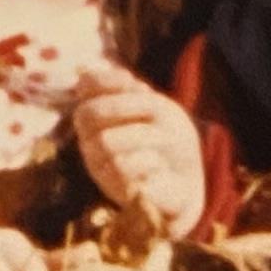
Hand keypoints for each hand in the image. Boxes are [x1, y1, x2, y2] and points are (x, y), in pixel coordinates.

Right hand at [70, 67, 215, 236]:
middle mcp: (89, 139)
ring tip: (165, 139)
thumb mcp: (157, 110)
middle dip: (123, 107)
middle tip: (154, 112)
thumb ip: (138, 96)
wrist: (184, 182)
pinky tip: (160, 164)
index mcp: (97, 116)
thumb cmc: (168, 140)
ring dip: (142, 134)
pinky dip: (148, 159)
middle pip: (86, 114)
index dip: (108, 80)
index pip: (86, 85)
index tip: (138, 85)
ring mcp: (97, 165)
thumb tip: (129, 84)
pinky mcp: (112, 189)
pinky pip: (121, 167)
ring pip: (104, 141)